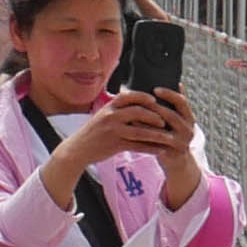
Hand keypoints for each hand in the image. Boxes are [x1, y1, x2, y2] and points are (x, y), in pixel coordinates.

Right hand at [53, 89, 187, 180]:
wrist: (78, 148)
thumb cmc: (94, 131)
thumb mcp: (103, 115)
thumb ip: (118, 109)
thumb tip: (137, 103)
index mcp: (109, 106)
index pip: (129, 96)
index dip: (143, 97)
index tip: (155, 100)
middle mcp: (111, 116)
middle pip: (137, 112)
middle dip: (154, 116)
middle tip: (165, 120)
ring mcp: (113, 131)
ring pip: (140, 131)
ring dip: (156, 134)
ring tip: (168, 136)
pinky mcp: (115, 145)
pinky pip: (137, 146)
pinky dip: (150, 148)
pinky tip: (160, 150)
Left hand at [132, 89, 204, 206]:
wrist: (178, 163)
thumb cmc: (174, 136)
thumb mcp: (179, 120)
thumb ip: (177, 105)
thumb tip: (178, 83)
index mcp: (190, 118)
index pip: (182, 102)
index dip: (169, 94)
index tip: (155, 88)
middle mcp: (189, 130)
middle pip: (172, 115)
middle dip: (155, 107)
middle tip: (140, 100)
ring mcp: (182, 142)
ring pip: (163, 130)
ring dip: (147, 121)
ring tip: (133, 112)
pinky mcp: (173, 152)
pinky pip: (156, 142)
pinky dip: (145, 134)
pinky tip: (133, 128)